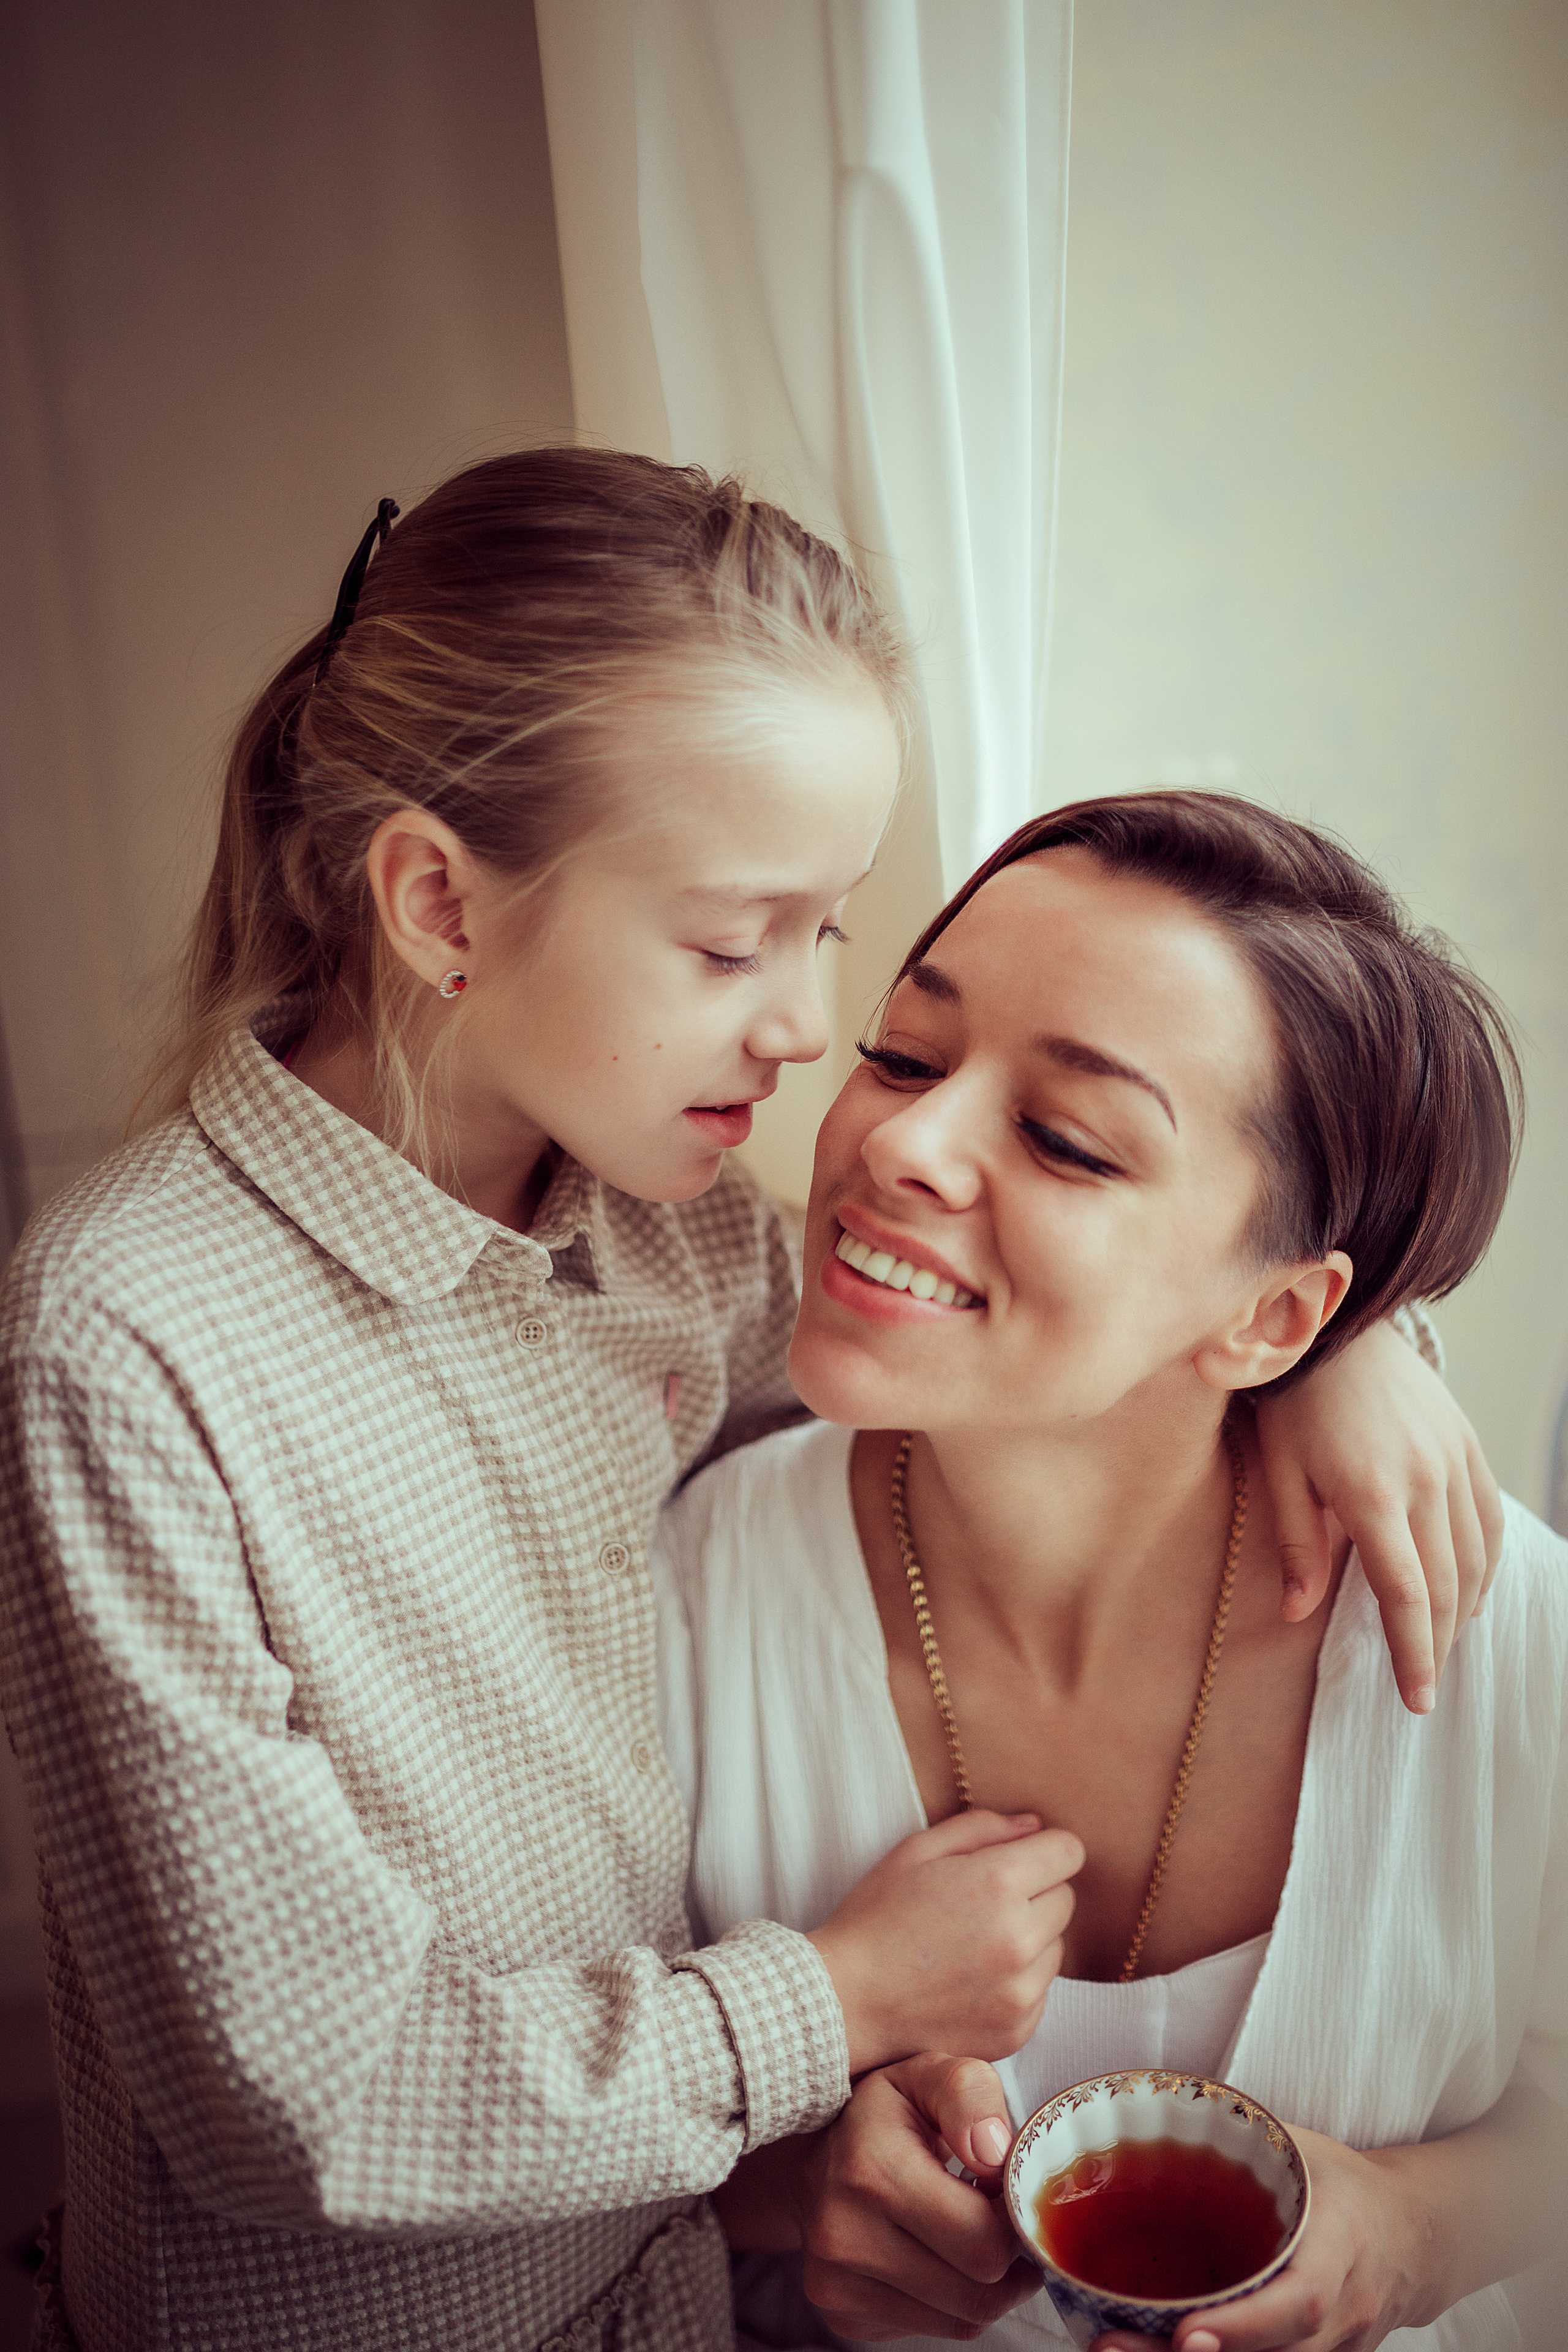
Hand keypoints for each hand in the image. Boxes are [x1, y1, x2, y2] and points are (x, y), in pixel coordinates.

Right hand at [793, 2053, 1042, 2340]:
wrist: (809, 2156)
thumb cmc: (882, 2114)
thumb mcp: (926, 2075)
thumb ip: (968, 2094)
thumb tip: (994, 2153)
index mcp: (869, 2170)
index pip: (983, 2241)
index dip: (1013, 2219)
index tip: (1002, 2189)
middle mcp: (843, 2236)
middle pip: (979, 2292)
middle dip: (1005, 2257)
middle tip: (994, 2215)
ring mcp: (837, 2285)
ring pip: (963, 2320)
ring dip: (984, 2283)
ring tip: (969, 2233)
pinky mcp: (843, 2315)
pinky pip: (934, 2329)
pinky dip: (951, 2300)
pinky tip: (937, 2255)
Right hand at [807, 1811, 1083, 2074]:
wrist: (846, 2001)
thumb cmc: (875, 1917)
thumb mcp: (916, 1850)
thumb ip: (983, 1827)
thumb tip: (1035, 1825)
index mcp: (998, 1883)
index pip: (1069, 1851)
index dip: (1044, 1850)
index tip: (1018, 1859)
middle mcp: (1020, 1938)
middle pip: (1066, 1899)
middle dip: (1034, 1893)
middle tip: (982, 1904)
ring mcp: (1021, 1991)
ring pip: (1056, 1947)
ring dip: (1029, 1940)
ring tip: (973, 1946)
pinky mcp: (1017, 2031)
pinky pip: (1040, 1993)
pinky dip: (1016, 1984)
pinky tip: (971, 1982)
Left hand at [1090, 2127, 1426, 2351]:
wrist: (1415, 2236)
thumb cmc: (1346, 2186)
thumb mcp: (1303, 2150)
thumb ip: (1242, 2140)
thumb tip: (1158, 2107)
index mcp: (1340, 2246)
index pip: (1301, 2300)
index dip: (1246, 2326)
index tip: (1187, 2336)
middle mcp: (1344, 2310)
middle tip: (1112, 2345)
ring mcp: (1338, 2349)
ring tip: (1113, 2351)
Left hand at [1253, 1318, 1502, 1712]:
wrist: (1336, 1325)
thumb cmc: (1294, 1400)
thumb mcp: (1278, 1471)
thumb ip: (1296, 1545)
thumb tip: (1298, 1613)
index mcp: (1373, 1494)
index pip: (1406, 1595)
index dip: (1414, 1653)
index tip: (1416, 1699)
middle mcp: (1425, 1481)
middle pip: (1445, 1587)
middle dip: (1437, 1645)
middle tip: (1424, 1686)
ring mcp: (1454, 1461)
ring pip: (1474, 1559)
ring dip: (1462, 1611)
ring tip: (1441, 1646)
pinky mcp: (1467, 1445)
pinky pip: (1489, 1519)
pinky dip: (1485, 1564)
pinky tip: (1469, 1591)